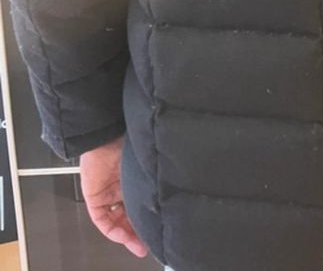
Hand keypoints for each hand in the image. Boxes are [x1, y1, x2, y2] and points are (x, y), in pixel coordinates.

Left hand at [79, 135, 148, 257]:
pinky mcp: (94, 197)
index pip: (139, 203)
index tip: (158, 230)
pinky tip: (123, 235)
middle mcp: (121, 187)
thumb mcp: (145, 168)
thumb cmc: (130, 143)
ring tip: (138, 245)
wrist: (108, 136)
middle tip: (149, 243)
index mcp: (133, 177)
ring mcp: (107, 193)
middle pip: (129, 215)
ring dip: (126, 235)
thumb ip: (153, 182)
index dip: (147, 219)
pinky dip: (112, 230)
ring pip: (116, 220)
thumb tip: (169, 196)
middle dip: (138, 231)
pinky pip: (102, 220)